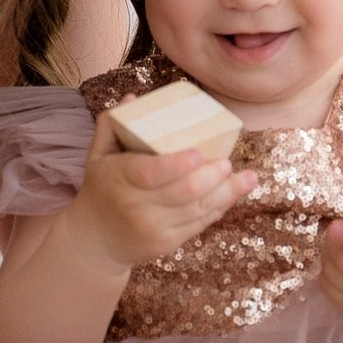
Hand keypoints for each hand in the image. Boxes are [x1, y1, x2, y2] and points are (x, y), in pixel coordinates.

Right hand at [65, 110, 256, 272]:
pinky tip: (233, 194)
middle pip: (183, 193)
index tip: (199, 154)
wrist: (95, 240)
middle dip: (211, 177)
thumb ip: (113, 124)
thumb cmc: (101, 188)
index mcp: (119, 179)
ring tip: (246, 178)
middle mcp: (136, 206)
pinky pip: (198, 224)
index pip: (150, 173)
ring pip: (197, 211)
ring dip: (226, 193)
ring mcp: (154, 228)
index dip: (177, 165)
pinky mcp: (167, 244)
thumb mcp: (98, 155)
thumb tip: (134, 98)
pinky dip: (218, 208)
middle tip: (227, 161)